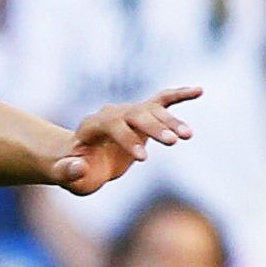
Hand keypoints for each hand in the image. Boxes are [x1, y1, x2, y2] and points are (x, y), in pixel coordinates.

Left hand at [51, 86, 199, 195]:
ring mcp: (129, 111)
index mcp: (91, 125)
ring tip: (188, 136)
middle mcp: (112, 113)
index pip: (112, 126)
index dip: (127, 140)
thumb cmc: (73, 170)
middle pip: (136, 115)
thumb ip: (68, 172)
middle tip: (173, 142)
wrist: (82, 158)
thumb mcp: (66, 176)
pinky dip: (180, 95)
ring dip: (171, 122)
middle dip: (154, 128)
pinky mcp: (143, 114)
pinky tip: (199, 90)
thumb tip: (78, 166)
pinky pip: (163, 100)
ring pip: (153, 111)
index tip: (144, 158)